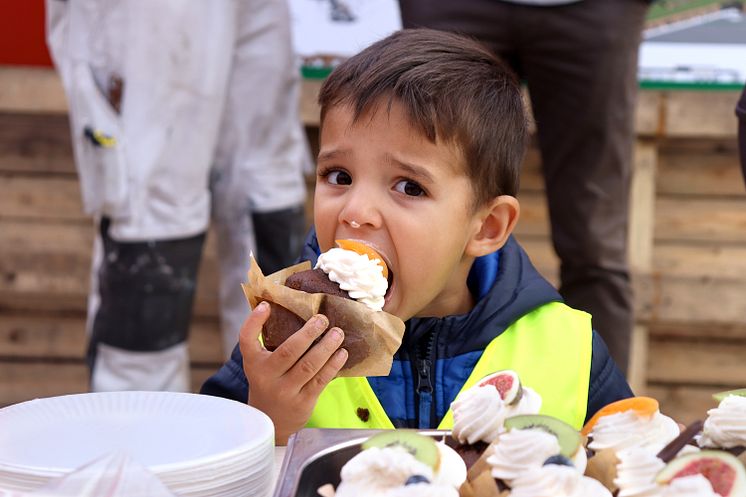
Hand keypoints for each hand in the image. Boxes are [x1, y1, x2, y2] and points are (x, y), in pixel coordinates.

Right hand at [239, 301, 348, 444]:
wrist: (270, 421)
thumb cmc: (269, 383)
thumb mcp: (260, 364)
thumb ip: (269, 342)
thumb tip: (291, 310)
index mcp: (254, 363)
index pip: (246, 340)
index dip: (254, 322)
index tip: (266, 306)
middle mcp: (267, 377)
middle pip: (288, 351)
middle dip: (308, 333)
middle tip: (322, 319)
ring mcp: (285, 391)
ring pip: (309, 365)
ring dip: (326, 347)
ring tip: (338, 333)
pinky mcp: (303, 402)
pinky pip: (321, 380)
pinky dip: (333, 365)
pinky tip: (342, 353)